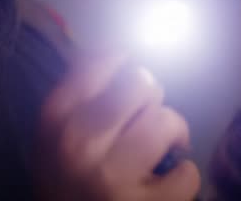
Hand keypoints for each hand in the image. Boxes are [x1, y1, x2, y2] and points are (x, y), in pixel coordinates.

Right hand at [34, 54, 200, 200]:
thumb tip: (125, 54)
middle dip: (152, 99)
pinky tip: (166, 186)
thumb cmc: (67, 185)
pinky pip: (187, 173)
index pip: (99, 61)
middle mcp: (78, 143)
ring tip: (163, 151)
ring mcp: (111, 178)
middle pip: (140, 83)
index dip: (123, 65)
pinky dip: (184, 178)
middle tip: (146, 120)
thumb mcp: (55, 140)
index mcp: (54, 119)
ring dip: (173, 135)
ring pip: (166, 122)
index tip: (126, 83)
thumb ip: (81, 99)